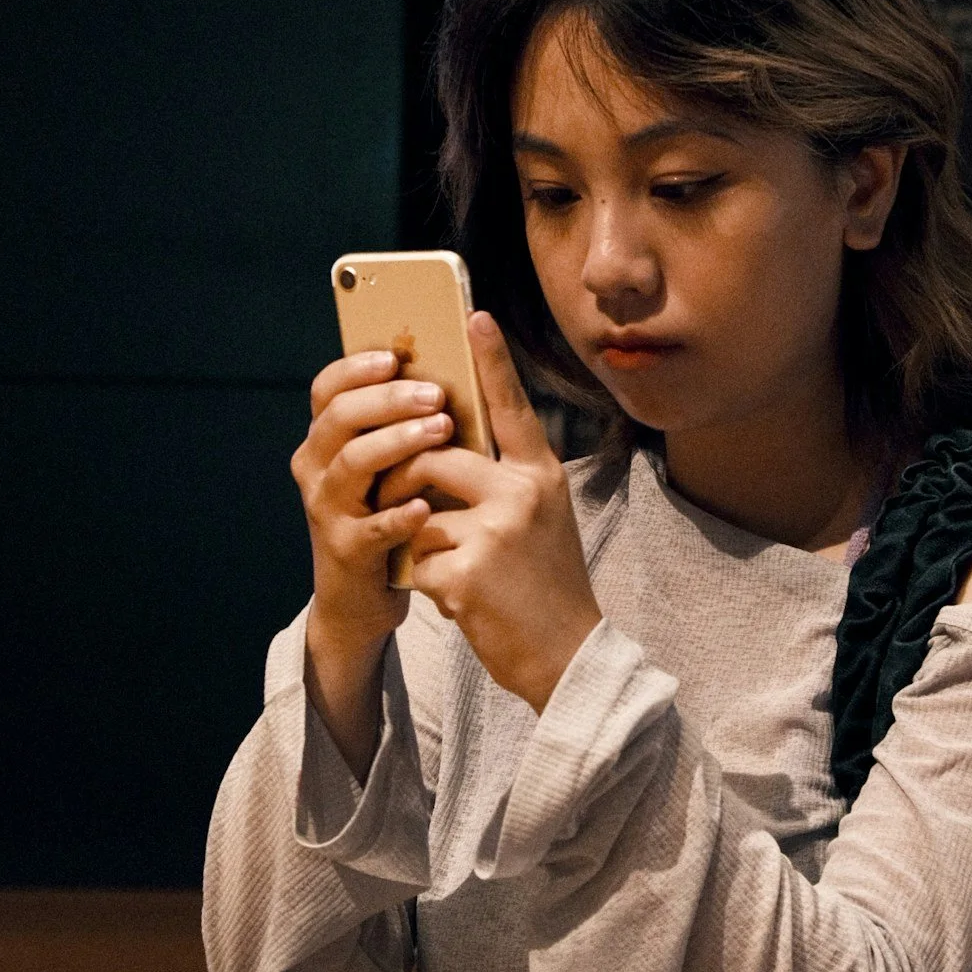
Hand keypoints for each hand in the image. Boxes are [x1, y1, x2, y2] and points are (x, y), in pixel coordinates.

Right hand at [292, 351, 450, 774]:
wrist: (363, 598)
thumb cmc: (387, 516)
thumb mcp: (388, 467)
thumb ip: (402, 426)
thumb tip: (448, 373)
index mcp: (326, 440)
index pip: (327, 389)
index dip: (356, 367)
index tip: (395, 354)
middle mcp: (316, 468)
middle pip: (339, 418)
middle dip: (388, 399)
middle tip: (436, 394)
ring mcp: (326, 509)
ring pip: (351, 463)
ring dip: (397, 442)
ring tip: (441, 431)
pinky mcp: (344, 550)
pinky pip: (369, 526)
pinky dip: (397, 513)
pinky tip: (426, 505)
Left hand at [382, 314, 601, 710]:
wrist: (566, 655)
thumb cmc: (544, 583)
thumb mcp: (538, 518)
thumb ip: (501, 480)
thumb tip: (443, 446)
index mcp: (540, 475)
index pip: (511, 406)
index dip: (492, 360)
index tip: (473, 316)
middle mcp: (521, 494)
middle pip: (433, 456)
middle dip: (406, 478)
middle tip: (405, 502)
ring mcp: (494, 532)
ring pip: (417, 512)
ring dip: (421, 544)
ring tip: (454, 567)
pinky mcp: (466, 572)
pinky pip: (416, 560)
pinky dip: (427, 583)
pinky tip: (462, 601)